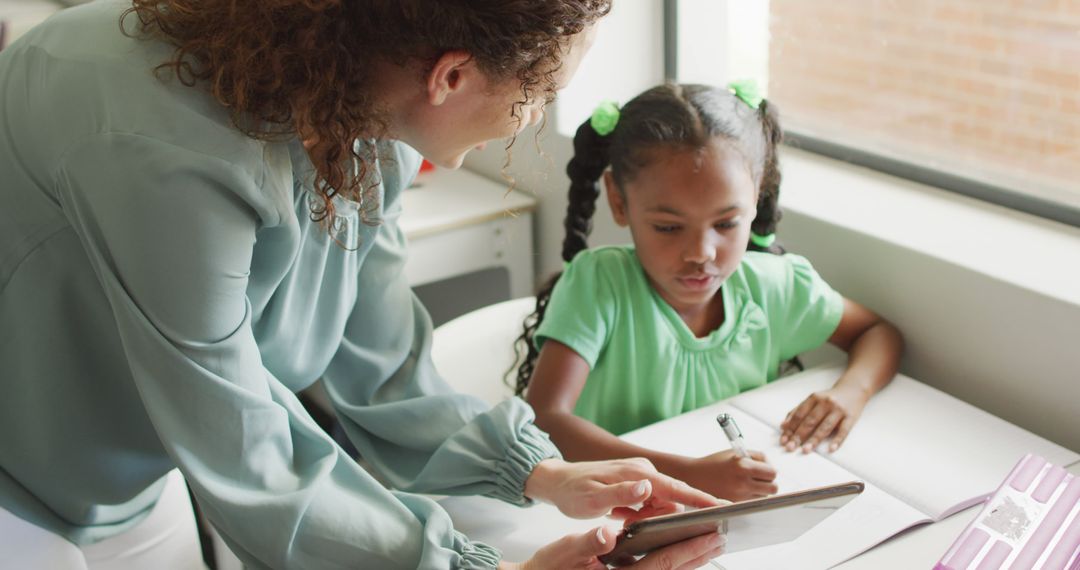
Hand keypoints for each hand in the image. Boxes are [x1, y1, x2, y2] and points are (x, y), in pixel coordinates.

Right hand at [498, 525, 725, 569]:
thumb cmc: (549, 569)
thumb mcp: (563, 552)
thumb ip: (585, 544)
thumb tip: (605, 534)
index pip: (661, 564)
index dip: (687, 550)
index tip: (709, 536)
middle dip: (697, 555)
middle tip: (720, 538)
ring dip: (689, 560)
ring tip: (709, 544)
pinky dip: (672, 563)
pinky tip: (681, 553)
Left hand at [524, 458, 720, 520]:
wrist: (557, 480)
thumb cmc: (572, 490)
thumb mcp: (593, 498)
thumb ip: (621, 494)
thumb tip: (647, 487)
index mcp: (638, 474)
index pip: (676, 488)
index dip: (700, 499)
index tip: (722, 507)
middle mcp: (643, 473)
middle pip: (672, 499)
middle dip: (669, 515)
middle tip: (643, 523)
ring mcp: (640, 478)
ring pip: (661, 503)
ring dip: (651, 516)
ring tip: (625, 519)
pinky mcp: (635, 485)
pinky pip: (650, 503)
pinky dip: (644, 514)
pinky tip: (626, 517)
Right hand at [673, 450, 777, 501]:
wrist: (695, 476)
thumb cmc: (715, 463)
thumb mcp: (736, 453)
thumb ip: (757, 456)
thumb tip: (772, 466)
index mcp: (743, 466)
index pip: (773, 473)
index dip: (770, 470)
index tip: (765, 469)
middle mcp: (742, 482)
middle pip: (773, 488)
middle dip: (769, 482)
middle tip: (760, 478)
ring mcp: (739, 496)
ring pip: (764, 497)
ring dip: (760, 491)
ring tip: (746, 483)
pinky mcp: (735, 505)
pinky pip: (752, 502)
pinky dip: (750, 497)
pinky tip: (740, 490)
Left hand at [779, 385, 868, 452]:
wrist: (853, 390)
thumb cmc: (829, 399)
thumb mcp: (813, 400)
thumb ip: (798, 411)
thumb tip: (783, 426)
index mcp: (814, 398)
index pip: (799, 415)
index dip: (790, 428)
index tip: (783, 440)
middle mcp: (826, 402)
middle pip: (810, 421)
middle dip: (798, 435)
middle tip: (790, 447)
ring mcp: (838, 410)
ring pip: (824, 427)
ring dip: (814, 439)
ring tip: (805, 450)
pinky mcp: (851, 417)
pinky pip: (844, 431)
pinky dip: (837, 440)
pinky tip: (831, 449)